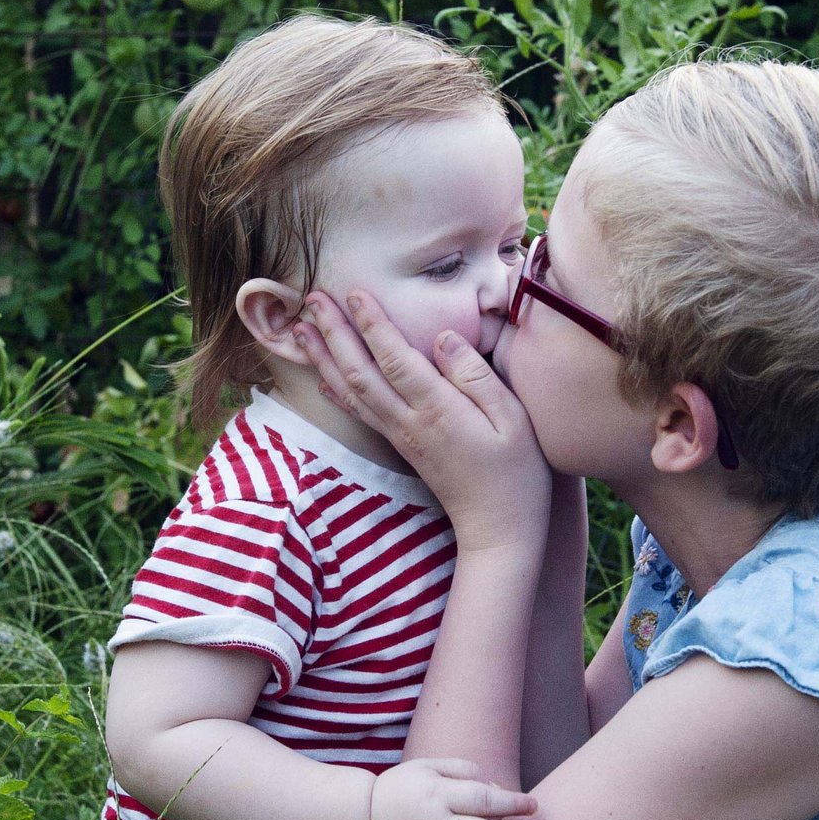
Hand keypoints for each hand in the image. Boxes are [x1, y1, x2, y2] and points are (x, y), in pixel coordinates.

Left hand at [296, 290, 550, 554]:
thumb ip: (476, 376)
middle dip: (335, 333)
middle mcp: (410, 422)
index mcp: (438, 410)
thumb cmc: (516, 470)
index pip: (396, 359)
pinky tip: (323, 378)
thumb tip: (444, 338)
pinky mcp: (400, 446)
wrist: (498, 526)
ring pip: (352, 391)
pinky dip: (337, 392)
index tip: (354, 293)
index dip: (372, 324)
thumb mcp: (513, 418)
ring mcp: (400, 435)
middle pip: (361, 372)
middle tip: (314, 298)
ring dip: (324, 358)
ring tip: (302, 329)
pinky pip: (361, 414)